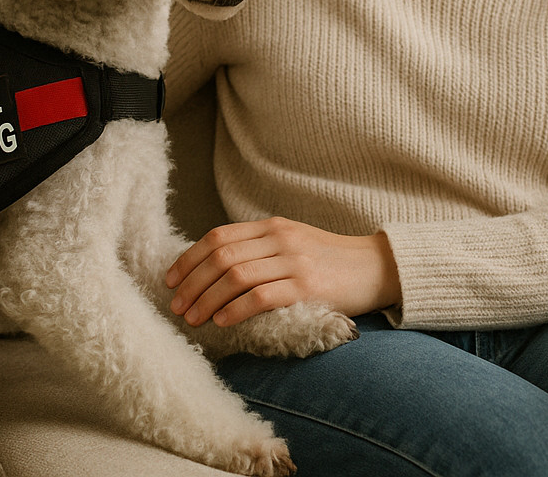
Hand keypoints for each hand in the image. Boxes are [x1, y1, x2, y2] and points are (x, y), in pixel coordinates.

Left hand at [166, 216, 400, 327]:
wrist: (377, 268)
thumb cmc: (330, 262)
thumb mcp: (293, 243)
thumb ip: (259, 249)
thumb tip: (213, 271)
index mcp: (272, 226)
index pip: (218, 236)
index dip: (189, 259)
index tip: (170, 280)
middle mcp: (280, 239)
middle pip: (221, 256)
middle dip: (192, 283)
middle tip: (176, 306)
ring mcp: (294, 262)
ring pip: (236, 276)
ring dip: (207, 299)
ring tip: (193, 319)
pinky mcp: (308, 288)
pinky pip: (262, 297)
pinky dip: (236, 309)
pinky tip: (222, 322)